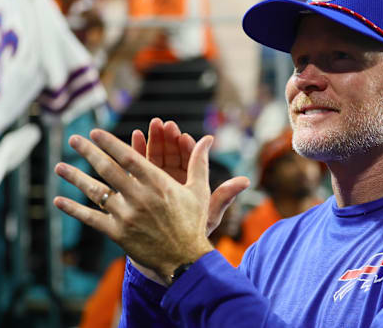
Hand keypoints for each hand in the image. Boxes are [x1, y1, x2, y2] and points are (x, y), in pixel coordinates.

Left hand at [53, 129, 248, 280]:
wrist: (185, 260)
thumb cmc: (193, 223)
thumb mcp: (199, 191)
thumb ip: (199, 162)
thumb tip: (207, 139)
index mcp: (158, 184)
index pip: (128, 157)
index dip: (110, 143)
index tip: (96, 132)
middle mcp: (139, 197)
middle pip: (107, 169)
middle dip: (88, 152)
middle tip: (74, 139)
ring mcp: (126, 216)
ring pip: (95, 192)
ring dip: (75, 177)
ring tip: (60, 165)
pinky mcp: (117, 234)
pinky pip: (91, 218)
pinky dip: (73, 209)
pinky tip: (59, 200)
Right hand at [131, 118, 243, 234]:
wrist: (167, 256)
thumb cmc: (190, 236)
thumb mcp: (209, 215)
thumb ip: (224, 197)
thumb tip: (246, 180)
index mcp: (192, 184)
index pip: (191, 160)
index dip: (188, 147)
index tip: (184, 136)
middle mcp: (174, 181)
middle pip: (171, 155)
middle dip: (169, 139)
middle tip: (165, 125)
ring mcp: (155, 183)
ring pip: (155, 157)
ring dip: (154, 140)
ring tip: (153, 125)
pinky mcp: (138, 186)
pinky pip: (137, 166)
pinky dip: (137, 150)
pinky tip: (136, 136)